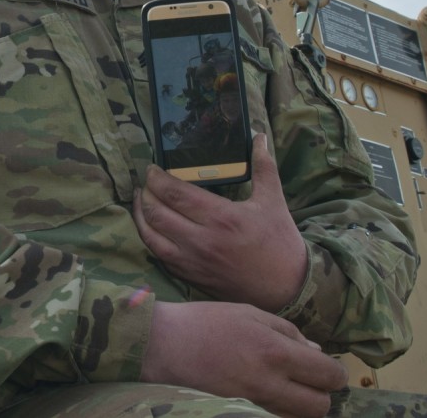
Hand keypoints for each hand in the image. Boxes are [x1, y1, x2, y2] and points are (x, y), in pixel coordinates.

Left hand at [134, 134, 306, 311]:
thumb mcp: (274, 201)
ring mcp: (192, 261)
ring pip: (150, 236)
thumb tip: (259, 136)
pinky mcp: (190, 276)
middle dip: (145, 193)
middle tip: (146, 182)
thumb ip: (263, 166)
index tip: (152, 169)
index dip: (156, 179)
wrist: (287, 289)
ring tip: (140, 200)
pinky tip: (150, 227)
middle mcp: (201, 240)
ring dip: (140, 215)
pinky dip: (149, 238)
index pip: (175, 193)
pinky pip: (158, 255)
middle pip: (156, 212)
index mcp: (221, 218)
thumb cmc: (279, 242)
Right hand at [141, 300, 347, 417]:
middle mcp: (269, 380)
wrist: (162, 345)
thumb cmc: (205, 322)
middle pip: (319, 407)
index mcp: (275, 350)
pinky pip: (273, 416)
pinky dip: (279, 409)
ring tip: (289, 388)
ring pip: (298, 417)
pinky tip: (268, 393)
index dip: (335, 374)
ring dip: (302, 406)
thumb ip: (287, 330)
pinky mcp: (240, 410)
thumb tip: (315, 352)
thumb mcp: (248, 313)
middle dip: (322, 395)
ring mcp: (253, 400)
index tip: (327, 369)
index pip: (328, 374)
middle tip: (310, 382)